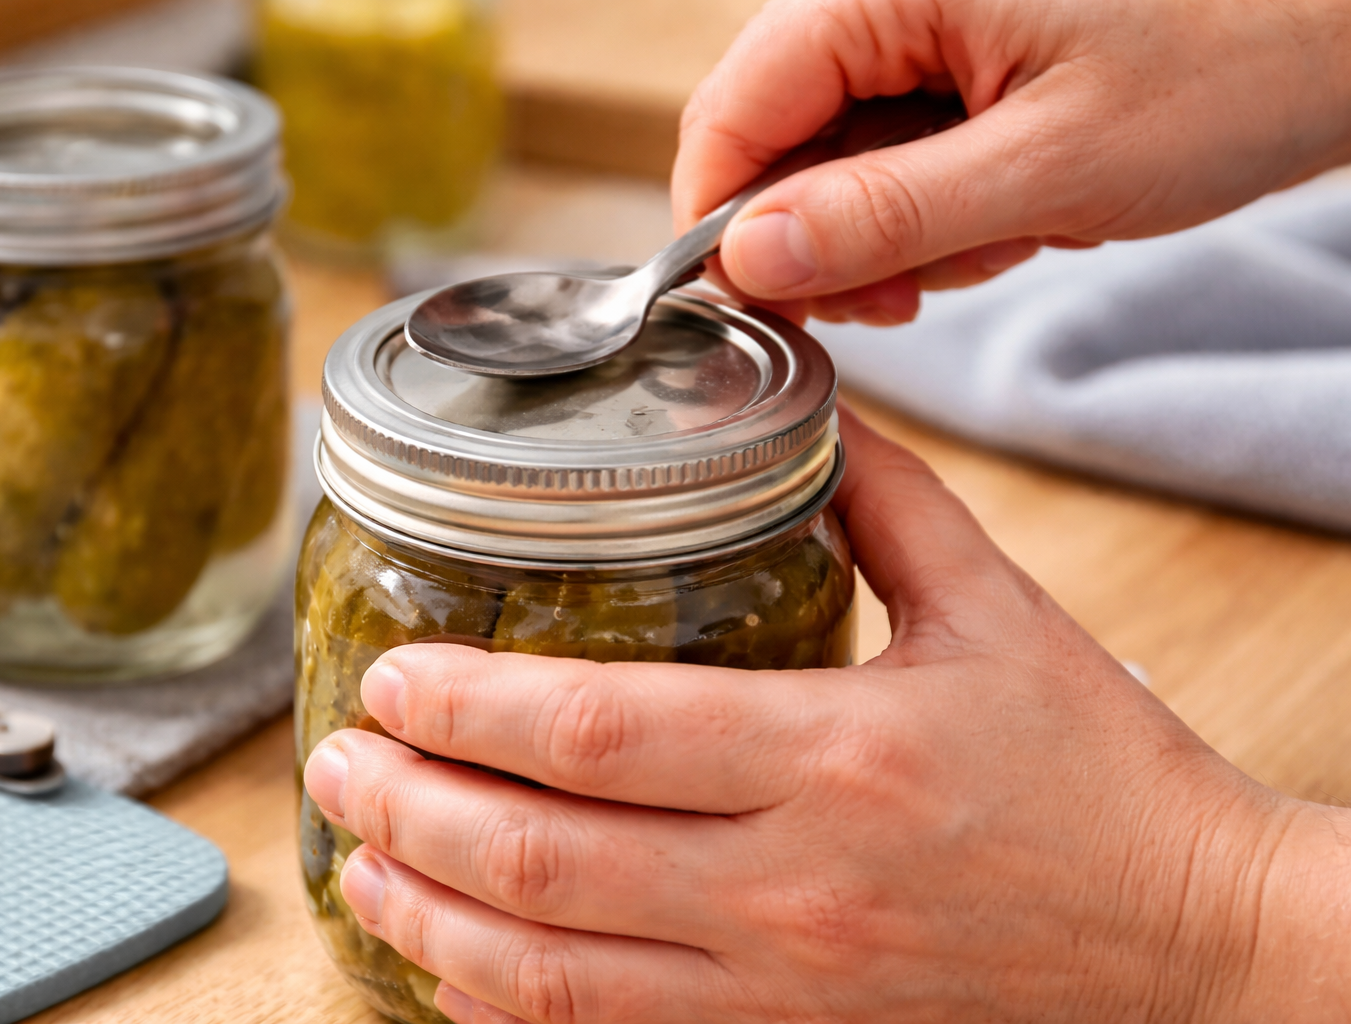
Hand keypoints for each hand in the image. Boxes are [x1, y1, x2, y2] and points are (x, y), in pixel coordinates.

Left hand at [303, 406, 1350, 1023]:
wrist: (1193, 943)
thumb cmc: (1100, 772)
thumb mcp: (999, 607)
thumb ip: (886, 500)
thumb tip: (800, 419)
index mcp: (835, 755)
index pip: (596, 733)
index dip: (469, 703)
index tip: (393, 670)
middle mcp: (790, 885)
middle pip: (539, 859)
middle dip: (407, 807)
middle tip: (336, 756)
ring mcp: (782, 987)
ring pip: (549, 973)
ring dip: (428, 919)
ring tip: (358, 862)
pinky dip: (510, 1009)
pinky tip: (456, 968)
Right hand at [671, 0, 1350, 325]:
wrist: (1346, 36)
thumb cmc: (1234, 65)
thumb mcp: (1047, 166)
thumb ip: (883, 214)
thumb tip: (750, 256)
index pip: (739, 101)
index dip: (722, 214)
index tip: (748, 305)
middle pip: (780, 133)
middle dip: (826, 235)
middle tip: (900, 297)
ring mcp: (930, 27)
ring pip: (837, 156)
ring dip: (893, 232)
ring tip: (989, 245)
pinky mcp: (965, 62)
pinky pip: (898, 154)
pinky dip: (938, 211)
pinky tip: (1006, 224)